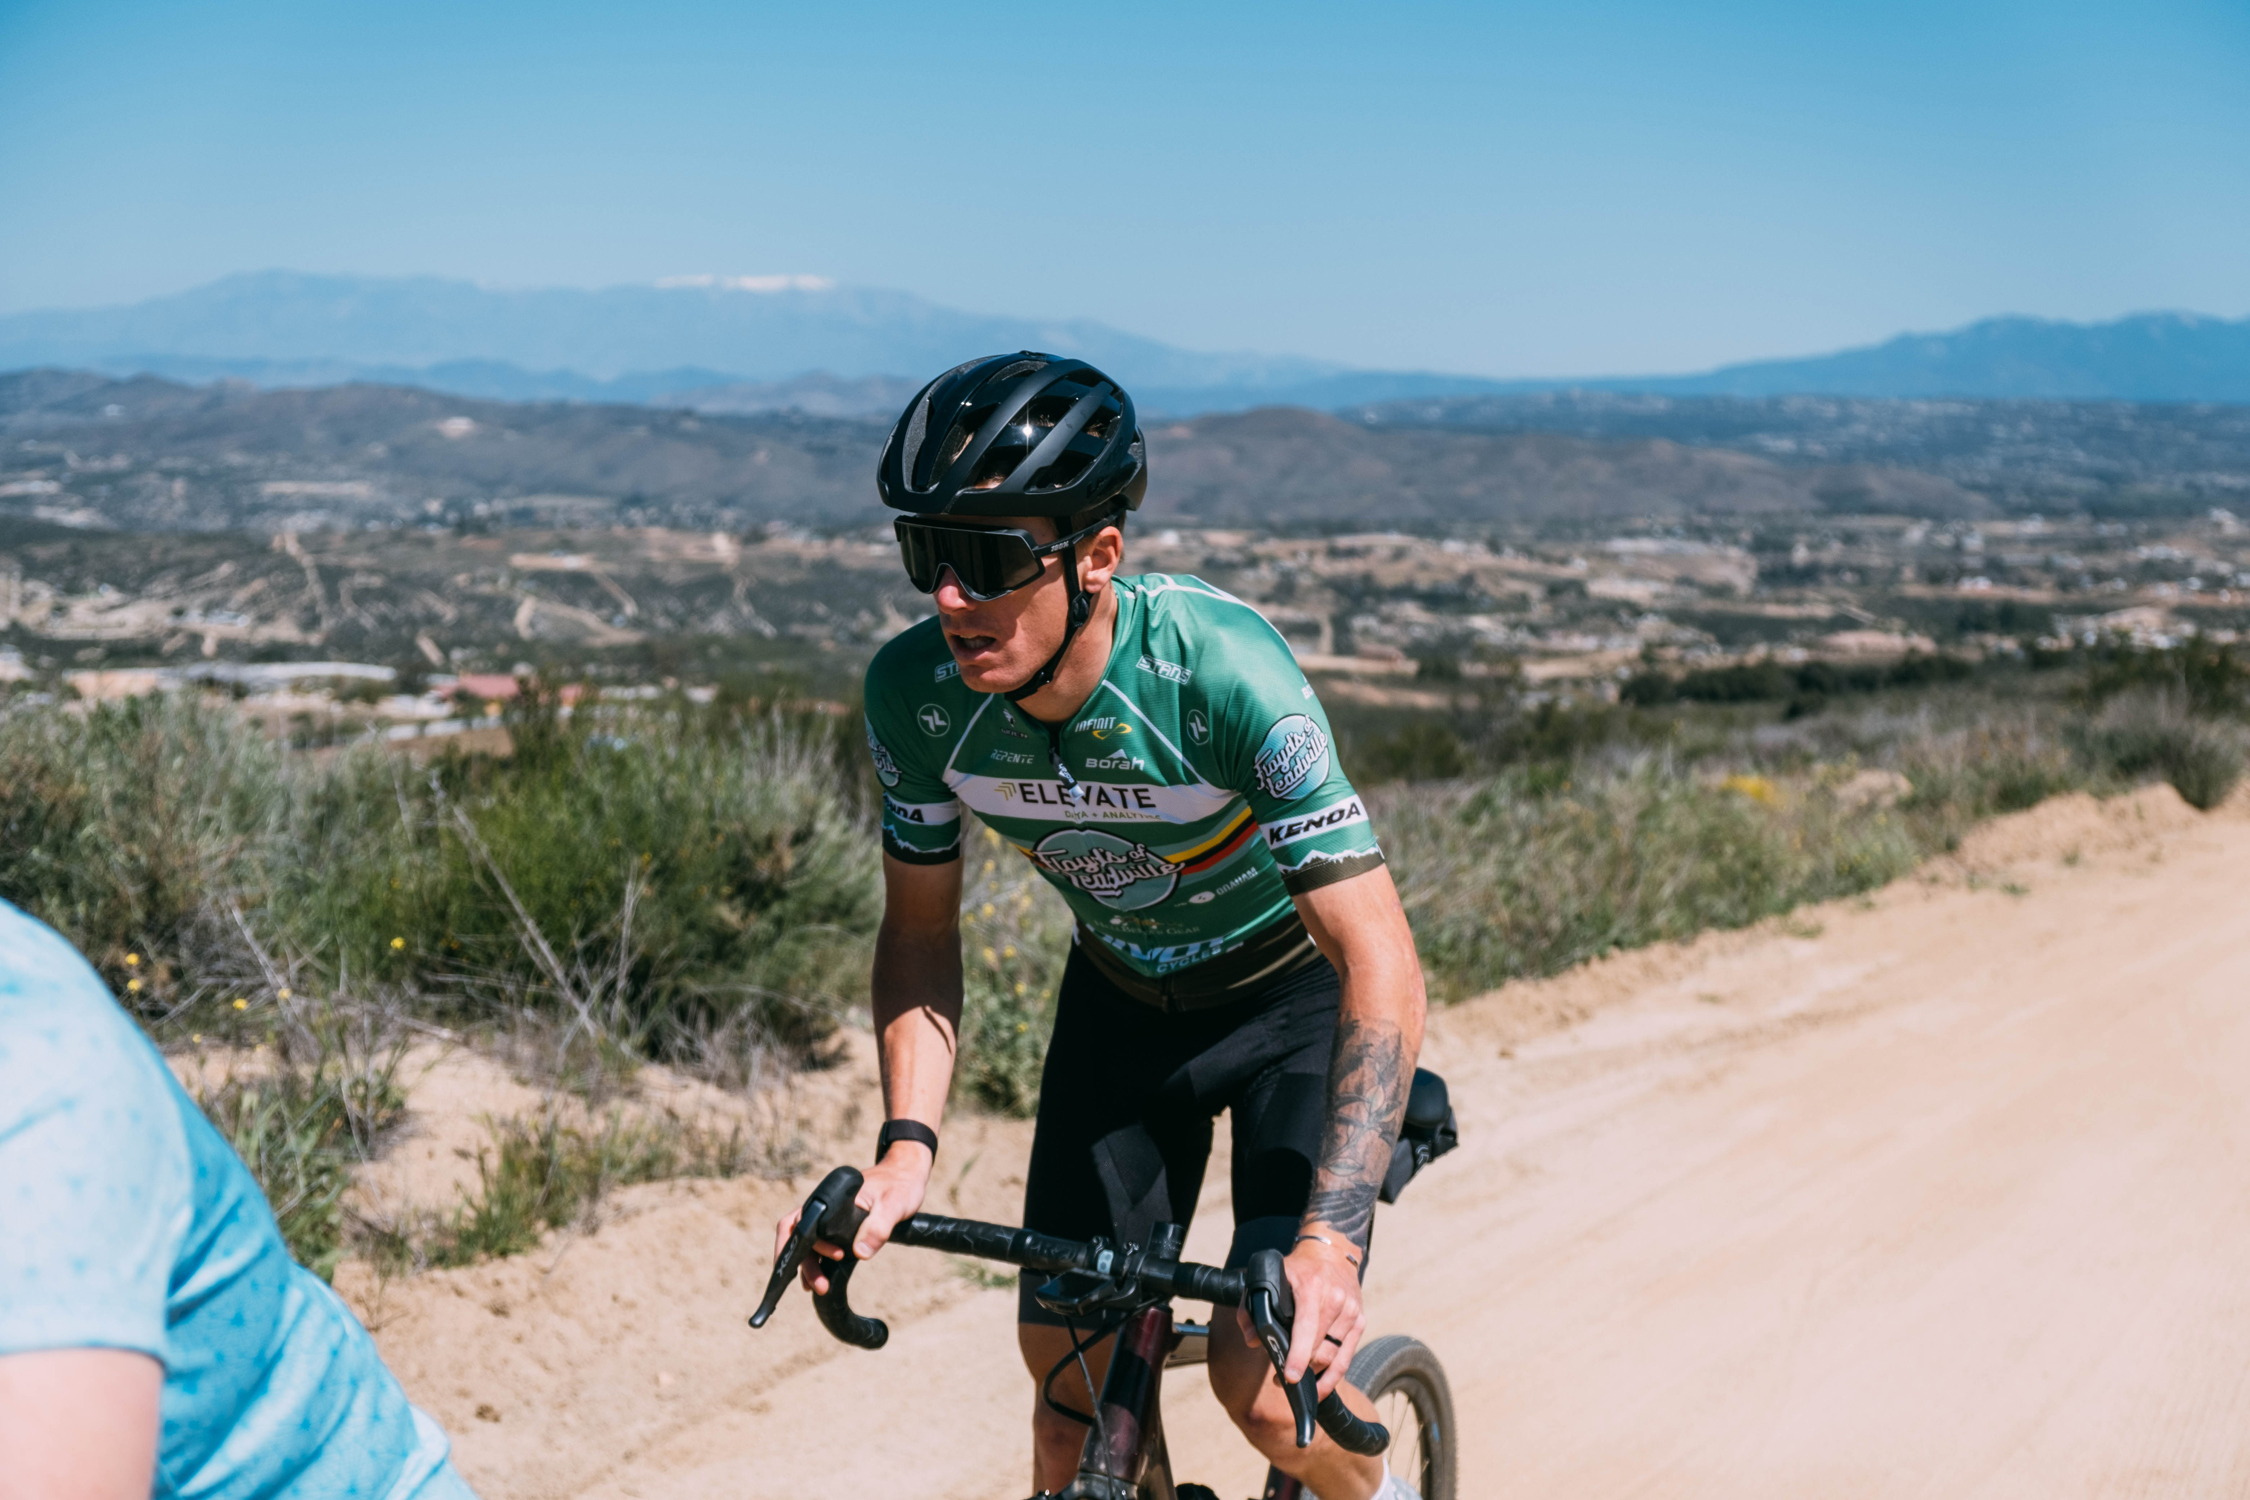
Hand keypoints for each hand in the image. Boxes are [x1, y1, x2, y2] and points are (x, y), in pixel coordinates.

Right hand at [771, 1146, 933, 1294]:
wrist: (907, 1175)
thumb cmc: (900, 1185)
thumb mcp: (894, 1205)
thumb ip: (878, 1226)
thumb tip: (860, 1252)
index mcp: (831, 1197)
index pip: (800, 1221)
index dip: (803, 1245)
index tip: (826, 1260)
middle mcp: (824, 1205)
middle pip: (797, 1234)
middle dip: (803, 1262)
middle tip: (819, 1286)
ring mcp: (829, 1216)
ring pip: (806, 1242)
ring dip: (808, 1265)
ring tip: (820, 1288)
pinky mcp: (838, 1225)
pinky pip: (818, 1244)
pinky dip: (816, 1261)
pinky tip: (820, 1278)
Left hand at [1233, 1236, 1365, 1396]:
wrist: (1332, 1252)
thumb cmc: (1296, 1269)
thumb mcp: (1269, 1278)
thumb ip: (1252, 1308)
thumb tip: (1253, 1341)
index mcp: (1312, 1287)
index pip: (1306, 1327)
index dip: (1298, 1355)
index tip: (1290, 1376)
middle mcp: (1336, 1299)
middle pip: (1320, 1348)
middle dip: (1300, 1369)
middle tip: (1281, 1381)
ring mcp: (1351, 1311)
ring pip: (1333, 1356)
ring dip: (1315, 1374)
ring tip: (1297, 1382)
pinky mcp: (1359, 1321)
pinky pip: (1346, 1357)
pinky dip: (1333, 1375)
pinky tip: (1320, 1386)